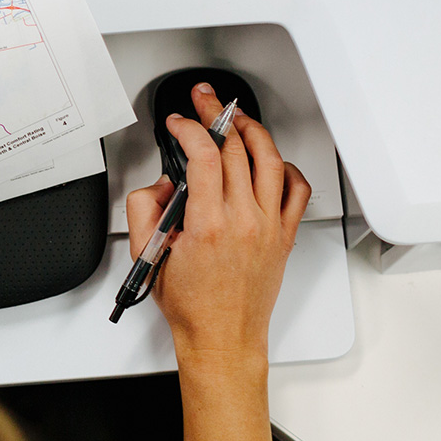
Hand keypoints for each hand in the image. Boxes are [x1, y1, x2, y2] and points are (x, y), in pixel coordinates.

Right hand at [124, 82, 309, 362]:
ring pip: (269, 160)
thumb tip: (158, 184)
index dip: (188, 129)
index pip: (204, 156)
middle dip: (216, 116)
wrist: (221, 337)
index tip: (177, 124)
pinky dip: (286, 167)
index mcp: (209, 225)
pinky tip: (272, 160)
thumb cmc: (191, 305)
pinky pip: (296, 191)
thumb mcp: (147, 255)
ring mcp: (269, 227)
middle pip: (236, 149)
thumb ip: (143, 209)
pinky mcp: (284, 236)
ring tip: (237, 119)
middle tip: (203, 104)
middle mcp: (244, 222)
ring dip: (252, 131)